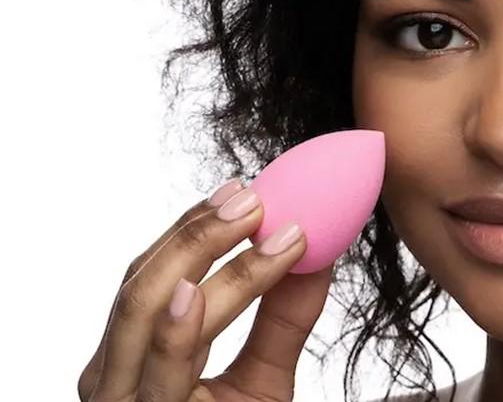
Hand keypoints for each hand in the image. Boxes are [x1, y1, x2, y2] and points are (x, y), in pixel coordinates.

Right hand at [78, 180, 332, 400]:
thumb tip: (320, 248)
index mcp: (133, 356)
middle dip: (198, 236)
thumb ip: (282, 320)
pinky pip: (155, 375)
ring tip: (251, 224)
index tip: (250, 187)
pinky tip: (196, 298)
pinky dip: (173, 334)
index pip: (155, 275)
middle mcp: (115, 378)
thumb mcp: (261, 384)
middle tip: (258, 198)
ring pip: (144, 317)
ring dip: (200, 264)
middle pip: (144, 286)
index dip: (196, 227)